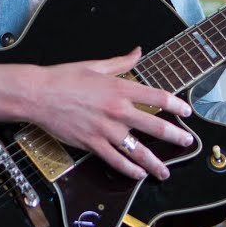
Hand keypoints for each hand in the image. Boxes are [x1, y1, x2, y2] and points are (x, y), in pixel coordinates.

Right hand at [28, 48, 193, 180]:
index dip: (176, 104)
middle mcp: (116, 110)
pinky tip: (138, 174)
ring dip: (154, 163)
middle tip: (187, 142)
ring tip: (165, 172)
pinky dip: (129, 169)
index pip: (157, 96)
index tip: (186, 112)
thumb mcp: (95, 65)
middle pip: (154, 125)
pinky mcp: (92, 143)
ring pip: (137, 150)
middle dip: (174, 136)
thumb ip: (121, 62)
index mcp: (119, 88)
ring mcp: (105, 129)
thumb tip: (138, 52)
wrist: (38, 94)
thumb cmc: (64, 77)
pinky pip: (115, 160)